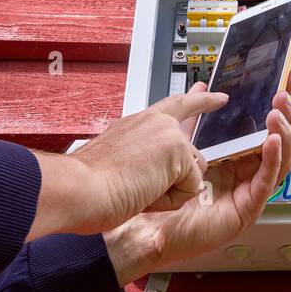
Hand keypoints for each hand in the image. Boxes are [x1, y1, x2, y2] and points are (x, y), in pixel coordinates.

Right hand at [27, 89, 228, 239]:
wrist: (79, 188)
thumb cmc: (87, 184)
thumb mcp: (118, 163)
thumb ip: (143, 158)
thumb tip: (162, 171)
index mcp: (138, 123)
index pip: (175, 105)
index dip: (198, 99)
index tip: (212, 92)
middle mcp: (155, 122)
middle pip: (192, 154)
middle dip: (180, 180)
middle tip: (152, 185)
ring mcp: (168, 133)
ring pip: (190, 176)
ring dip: (168, 193)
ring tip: (135, 190)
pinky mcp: (178, 150)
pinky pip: (190, 188)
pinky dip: (169, 200)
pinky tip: (144, 194)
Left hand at [104, 71, 290, 285]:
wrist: (140, 228)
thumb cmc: (159, 195)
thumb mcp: (178, 146)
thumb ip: (194, 119)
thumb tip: (202, 88)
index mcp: (233, 157)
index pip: (263, 124)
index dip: (278, 102)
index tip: (288, 77)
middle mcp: (244, 173)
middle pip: (278, 139)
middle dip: (286, 113)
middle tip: (284, 92)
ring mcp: (248, 191)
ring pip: (280, 159)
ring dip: (282, 133)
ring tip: (277, 113)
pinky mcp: (247, 209)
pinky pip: (267, 181)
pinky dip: (272, 159)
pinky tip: (272, 140)